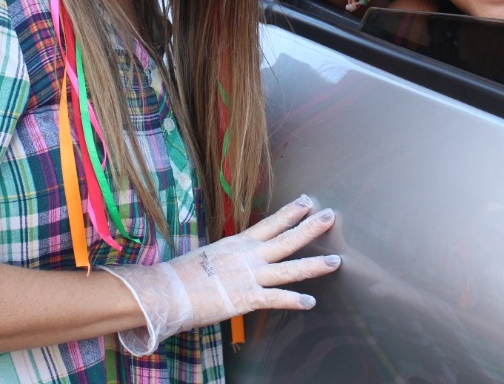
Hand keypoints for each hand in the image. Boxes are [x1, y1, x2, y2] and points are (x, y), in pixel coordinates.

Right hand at [100, 195, 339, 353]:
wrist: (168, 290)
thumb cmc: (181, 275)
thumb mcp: (208, 257)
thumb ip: (226, 258)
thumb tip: (230, 261)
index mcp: (238, 244)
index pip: (270, 223)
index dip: (290, 212)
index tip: (306, 201)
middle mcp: (248, 256)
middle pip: (286, 238)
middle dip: (310, 227)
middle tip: (330, 216)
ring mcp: (250, 276)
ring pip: (289, 268)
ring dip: (314, 265)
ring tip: (335, 262)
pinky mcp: (247, 297)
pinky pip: (276, 299)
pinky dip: (294, 301)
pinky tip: (310, 302)